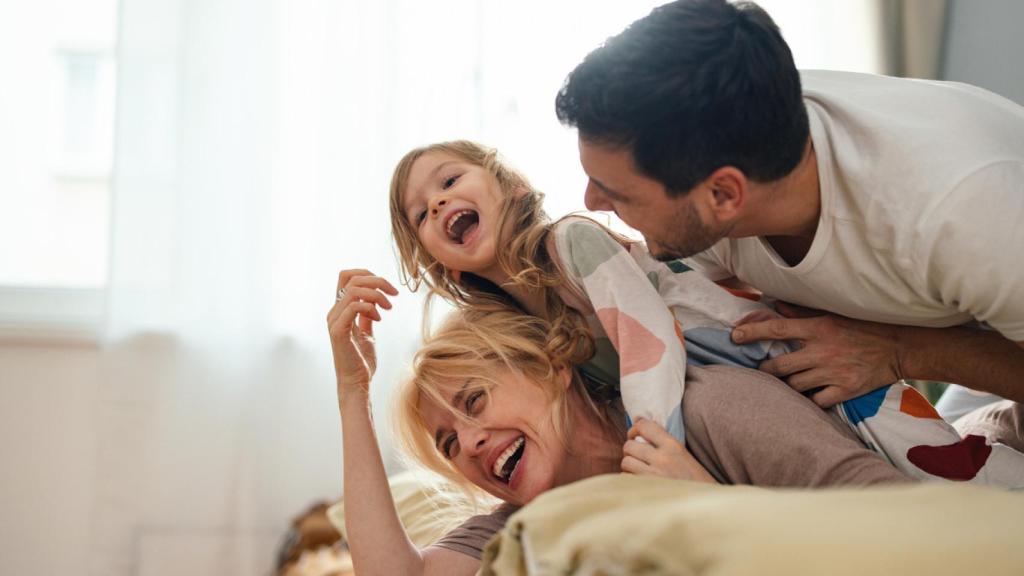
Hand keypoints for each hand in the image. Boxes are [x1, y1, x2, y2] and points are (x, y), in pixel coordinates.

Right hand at [326, 269, 398, 403]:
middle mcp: (334, 312)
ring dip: (376, 295)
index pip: (346, 277)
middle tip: (394, 294)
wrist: (357, 383)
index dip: (367, 274)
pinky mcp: (338, 331)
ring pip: (353, 290)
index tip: (387, 287)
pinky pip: (353, 307)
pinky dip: (370, 308)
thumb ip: (367, 316)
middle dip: (377, 281)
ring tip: (389, 307)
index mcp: (340, 310)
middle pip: (351, 279)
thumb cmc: (361, 361)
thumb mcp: (367, 333)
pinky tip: (379, 319)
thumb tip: (374, 302)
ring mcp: (334, 321)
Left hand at [621, 419, 715, 482]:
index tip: (634, 435)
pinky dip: (630, 480)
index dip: (635, 429)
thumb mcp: (684, 455)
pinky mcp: (647, 491)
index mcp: (674, 446)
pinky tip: (641, 484)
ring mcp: (654, 476)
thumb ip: (662, 441)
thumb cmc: (696, 481)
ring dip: (629, 466)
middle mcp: (662, 458)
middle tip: (638, 457)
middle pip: (629, 445)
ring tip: (640, 471)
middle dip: (630, 451)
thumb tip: (637, 420)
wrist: (705, 506)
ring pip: (626, 462)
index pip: (644, 425)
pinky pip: (627, 479)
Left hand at [732, 302, 903, 407]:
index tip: (734, 336)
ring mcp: (833, 373)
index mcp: (818, 329)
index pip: (777, 329)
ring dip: (786, 385)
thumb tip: (776, 306)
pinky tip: (809, 395)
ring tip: (788, 381)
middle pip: (778, 365)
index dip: (752, 332)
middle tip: (765, 368)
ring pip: (794, 385)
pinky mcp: (845, 391)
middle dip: (766, 369)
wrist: (899, 347)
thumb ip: (802, 314)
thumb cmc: (863, 328)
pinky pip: (816, 401)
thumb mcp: (833, 314)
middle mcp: (822, 351)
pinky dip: (810, 400)